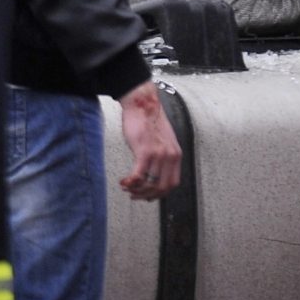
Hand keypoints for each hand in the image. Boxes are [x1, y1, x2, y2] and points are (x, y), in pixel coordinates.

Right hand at [116, 81, 182, 200]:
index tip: (147, 196)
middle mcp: (170, 156)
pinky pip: (138, 176)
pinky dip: (130, 183)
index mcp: (176, 155)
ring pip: (150, 184)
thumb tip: (155, 176)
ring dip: (136, 190)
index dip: (159, 194)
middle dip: (146, 195)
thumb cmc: (150, 123)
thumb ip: (163, 158)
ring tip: (126, 187)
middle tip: (134, 195)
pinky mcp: (145, 151)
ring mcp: (158, 154)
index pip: (172, 183)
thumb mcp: (164, 142)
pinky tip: (123, 181)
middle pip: (162, 188)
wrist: (144, 104)